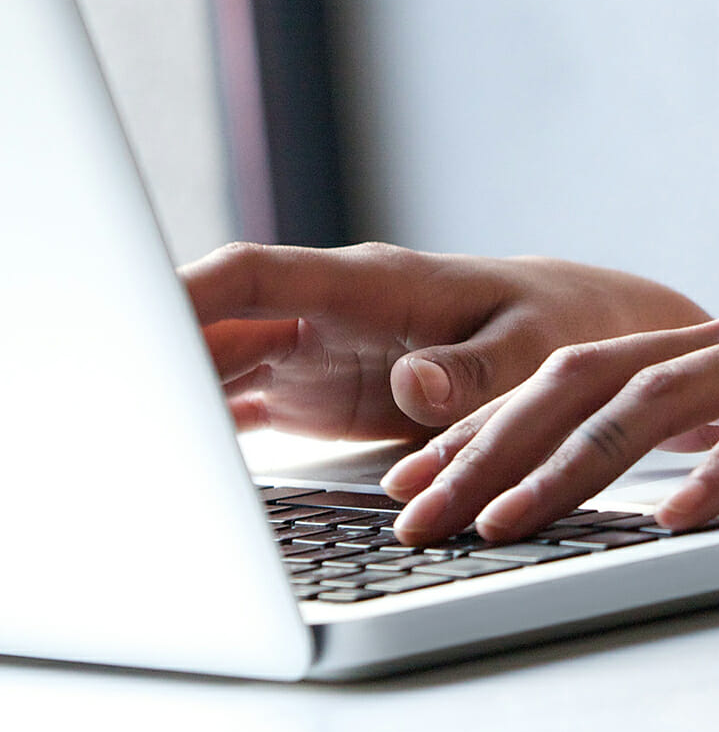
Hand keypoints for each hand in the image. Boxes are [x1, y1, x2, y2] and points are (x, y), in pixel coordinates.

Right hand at [182, 242, 708, 440]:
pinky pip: (244, 400)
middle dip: (162, 354)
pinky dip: (206, 423)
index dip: (192, 294)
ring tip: (139, 447)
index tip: (141, 321)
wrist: (585, 334)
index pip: (259, 273)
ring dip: (175, 394)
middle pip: (218, 322)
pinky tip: (173, 458)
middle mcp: (331, 311)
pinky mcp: (324, 390)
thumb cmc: (566, 327)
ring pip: (220, 362)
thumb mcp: (538, 348)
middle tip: (120, 408)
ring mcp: (320, 350)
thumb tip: (414, 386)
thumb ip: (477, 373)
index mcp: (376, 283)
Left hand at [383, 193, 718, 544]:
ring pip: (655, 400)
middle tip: (415, 511)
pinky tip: (682, 516)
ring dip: (569, 465)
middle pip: (582, 383)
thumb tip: (682, 455)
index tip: (422, 478)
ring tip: (506, 522)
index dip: (490, 426)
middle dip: (489, 448)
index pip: (578, 377)